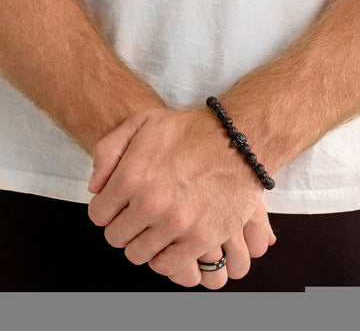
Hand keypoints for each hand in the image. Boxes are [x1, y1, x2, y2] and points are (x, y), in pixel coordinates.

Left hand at [87, 107, 268, 280]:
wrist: (237, 138)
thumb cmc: (189, 130)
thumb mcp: (143, 122)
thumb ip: (108, 150)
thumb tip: (95, 187)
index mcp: (130, 178)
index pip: (98, 215)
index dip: (108, 210)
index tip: (121, 206)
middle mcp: (150, 204)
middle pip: (117, 237)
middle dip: (124, 227)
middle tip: (140, 216)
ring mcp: (176, 224)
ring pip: (139, 254)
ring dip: (144, 242)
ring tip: (156, 228)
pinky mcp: (202, 238)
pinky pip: (167, 265)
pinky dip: (164, 258)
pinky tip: (171, 241)